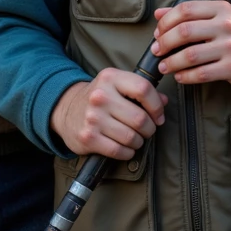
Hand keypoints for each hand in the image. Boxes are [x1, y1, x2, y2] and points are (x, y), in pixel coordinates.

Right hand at [51, 70, 166, 159]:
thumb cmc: (99, 97)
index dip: (157, 106)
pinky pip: (119, 151)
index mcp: (110, 78)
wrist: (65, 109)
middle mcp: (100, 96)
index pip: (144, 89)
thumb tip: (164, 101)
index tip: (158, 116)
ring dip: (139, 142)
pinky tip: (125, 148)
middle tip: (146, 130)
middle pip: (140, 118)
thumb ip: (140, 90)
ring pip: (132, 137)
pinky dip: (128, 152)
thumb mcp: (116, 85)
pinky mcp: (88, 137)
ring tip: (135, 138)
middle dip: (149, 129)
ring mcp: (93, 118)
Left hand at [151, 2, 230, 91]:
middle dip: (164, 42)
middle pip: (184, 31)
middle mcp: (227, 25)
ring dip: (171, 62)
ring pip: (190, 54)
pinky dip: (186, 76)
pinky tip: (180, 77)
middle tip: (156, 51)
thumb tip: (158, 13)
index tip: (157, 33)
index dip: (166, 21)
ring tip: (163, 67)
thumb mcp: (218, 20)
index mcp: (221, 9)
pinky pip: (202, 73)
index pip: (185, 9)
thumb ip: (190, 16)